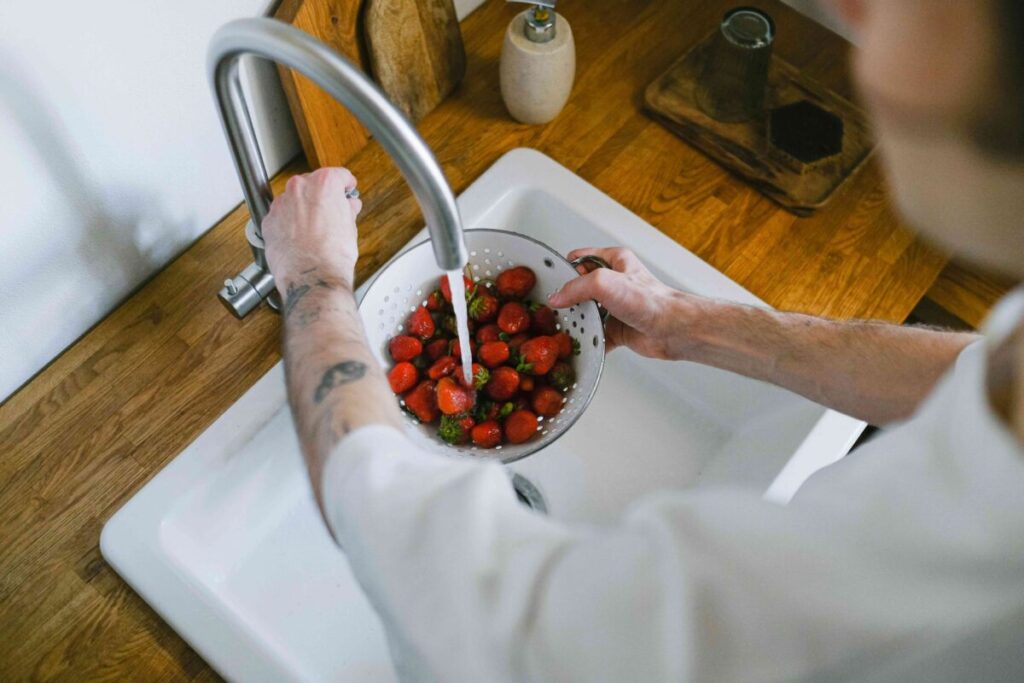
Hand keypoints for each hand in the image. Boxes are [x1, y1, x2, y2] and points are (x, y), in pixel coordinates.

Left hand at [262, 167, 362, 293]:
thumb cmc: (332, 255)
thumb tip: (347, 207)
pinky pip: (281, 217)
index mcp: (323, 183)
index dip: (346, 184)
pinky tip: (299, 238)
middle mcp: (299, 188)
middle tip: (331, 213)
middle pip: (312, 184)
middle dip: (321, 197)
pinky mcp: (269, 221)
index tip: (347, 190)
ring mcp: (281, 204)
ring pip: (294, 200)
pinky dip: (288, 223)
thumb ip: (346, 210)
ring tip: (314, 229)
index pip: (338, 175)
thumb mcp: (350, 227)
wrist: (312, 277)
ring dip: (303, 209)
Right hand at [547, 247, 712, 359]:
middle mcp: (614, 282)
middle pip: (579, 288)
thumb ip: (576, 287)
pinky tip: (581, 344)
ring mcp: (615, 306)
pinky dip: (588, 342)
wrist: (673, 330)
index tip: (549, 281)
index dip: (564, 269)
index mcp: (613, 261)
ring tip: (566, 327)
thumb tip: (557, 297)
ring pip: (586, 314)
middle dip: (567, 300)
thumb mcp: (605, 282)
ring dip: (577, 322)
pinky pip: (595, 335)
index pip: (579, 259)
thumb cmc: (651, 301)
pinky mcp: (617, 328)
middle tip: (555, 308)